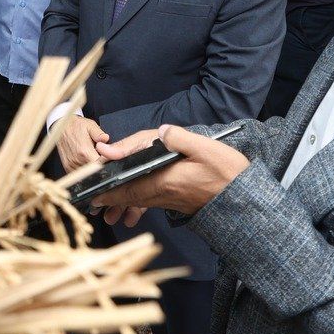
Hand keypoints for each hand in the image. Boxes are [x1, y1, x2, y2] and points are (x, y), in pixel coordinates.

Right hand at [55, 114, 109, 173]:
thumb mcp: (90, 126)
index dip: (106, 162)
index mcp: (84, 151)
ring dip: (91, 168)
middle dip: (99, 165)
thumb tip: (106, 139)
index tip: (107, 157)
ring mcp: (71, 165)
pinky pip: (79, 175)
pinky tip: (85, 161)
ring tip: (91, 156)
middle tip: (99, 155)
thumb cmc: (77, 126)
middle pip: (94, 171)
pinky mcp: (68, 167)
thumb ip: (99, 134)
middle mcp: (77, 160)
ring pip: (86, 174)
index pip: (100, 165)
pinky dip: (84, 171)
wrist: (62, 127)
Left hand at [92, 125, 248, 227]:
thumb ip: (180, 138)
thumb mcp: (206, 149)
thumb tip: (161, 131)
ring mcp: (169, 200)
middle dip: (108, 194)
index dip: (109, 182)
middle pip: (128, 194)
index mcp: (167, 180)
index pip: (129, 183)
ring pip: (136, 199)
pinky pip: (148, 201)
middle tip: (88, 191)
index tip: (93, 181)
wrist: (244, 200)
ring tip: (101, 196)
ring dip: (119, 198)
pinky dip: (134, 198)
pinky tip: (129, 194)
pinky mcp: (174, 202)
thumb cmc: (228, 174)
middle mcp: (164, 194)